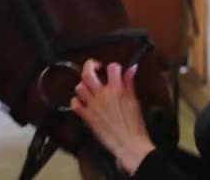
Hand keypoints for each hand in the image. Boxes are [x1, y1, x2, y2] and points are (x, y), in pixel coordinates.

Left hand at [70, 59, 154, 174]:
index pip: (112, 67)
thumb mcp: (134, 101)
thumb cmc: (134, 124)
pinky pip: (75, 104)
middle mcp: (101, 94)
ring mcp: (91, 105)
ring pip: (79, 87)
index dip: (114, 66)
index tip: (114, 70)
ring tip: (90, 87)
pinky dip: (77, 101)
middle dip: (90, 65)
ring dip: (83, 85)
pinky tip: (83, 102)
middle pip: (87, 73)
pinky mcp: (86, 116)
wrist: (129, 144)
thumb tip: (131, 68)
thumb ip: (129, 83)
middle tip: (95, 67)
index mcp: (116, 89)